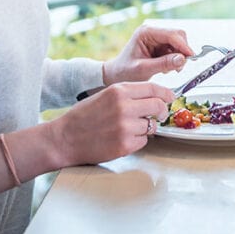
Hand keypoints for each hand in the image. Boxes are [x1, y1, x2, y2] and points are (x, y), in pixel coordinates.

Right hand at [56, 81, 174, 164]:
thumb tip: (153, 96)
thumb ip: (128, 94)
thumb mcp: (105, 95)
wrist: (64, 138)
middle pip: (158, 106)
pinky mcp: (125, 144)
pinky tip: (122, 138)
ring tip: (128, 128)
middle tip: (160, 114)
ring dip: (146, 128)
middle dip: (162, 111)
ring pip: (151, 125)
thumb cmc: (83, 117)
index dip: (166, 93)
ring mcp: (125, 126)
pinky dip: (137, 141)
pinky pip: (143, 141)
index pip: (153, 88)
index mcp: (119, 91)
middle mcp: (124, 107)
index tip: (170, 97)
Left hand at [103, 25, 194, 84]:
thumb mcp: (144, 69)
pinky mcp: (160, 45)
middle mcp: (153, 32)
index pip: (171, 35)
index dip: (183, 46)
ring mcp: (157, 38)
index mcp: (146, 32)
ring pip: (179, 43)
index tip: (191, 57)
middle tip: (179, 67)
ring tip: (168, 70)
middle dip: (182, 51)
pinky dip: (175, 59)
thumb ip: (163, 64)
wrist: (117, 75)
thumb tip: (182, 59)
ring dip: (178, 57)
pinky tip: (165, 68)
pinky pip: (175, 49)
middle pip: (178, 36)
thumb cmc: (125, 71)